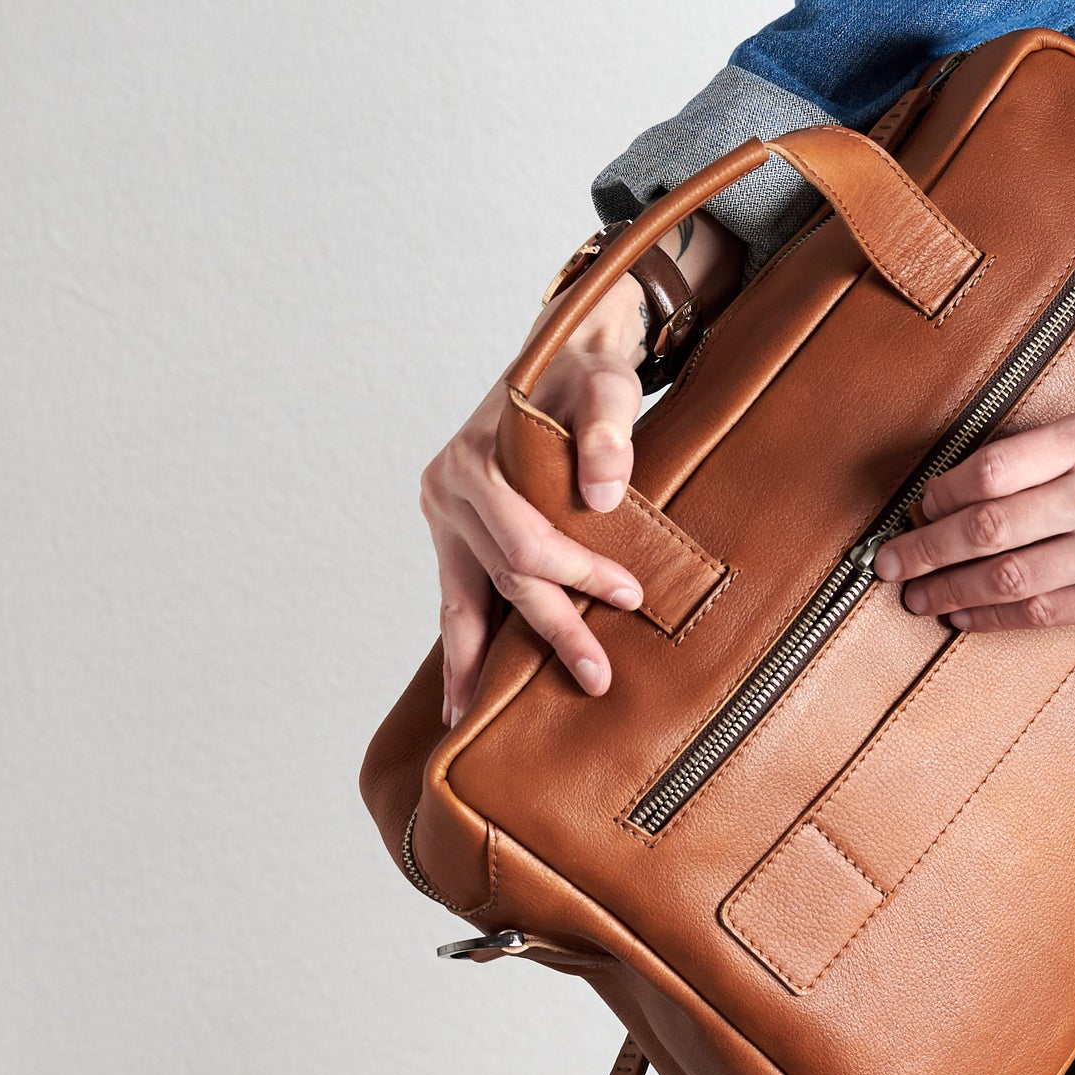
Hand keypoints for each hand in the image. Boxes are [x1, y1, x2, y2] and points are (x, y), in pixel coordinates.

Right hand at [420, 270, 651, 725]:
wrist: (562, 355)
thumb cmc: (587, 371)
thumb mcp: (608, 384)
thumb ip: (607, 429)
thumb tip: (602, 494)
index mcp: (474, 459)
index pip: (525, 539)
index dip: (578, 572)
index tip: (629, 596)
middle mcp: (447, 488)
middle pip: (500, 576)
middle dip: (549, 629)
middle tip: (595, 678)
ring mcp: (444, 512)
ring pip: (460, 599)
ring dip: (476, 661)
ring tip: (475, 720)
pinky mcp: (454, 528)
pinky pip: (457, 592)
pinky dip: (462, 639)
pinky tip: (461, 690)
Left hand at [869, 370, 1074, 631]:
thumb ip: (1053, 449)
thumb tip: (972, 483)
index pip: (989, 469)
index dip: (941, 494)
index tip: (916, 508)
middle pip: (985, 525)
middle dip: (925, 548)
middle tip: (887, 563)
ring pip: (1007, 573)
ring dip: (949, 588)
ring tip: (914, 596)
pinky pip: (1045, 610)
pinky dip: (995, 616)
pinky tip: (964, 617)